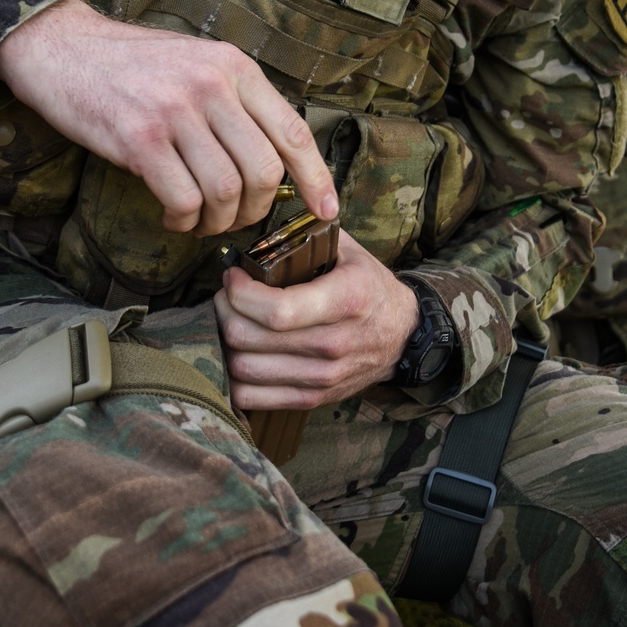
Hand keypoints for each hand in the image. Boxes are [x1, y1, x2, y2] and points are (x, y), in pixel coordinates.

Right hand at [0, 0, 336, 236]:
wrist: (64, 48)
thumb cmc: (134, 64)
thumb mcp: (199, 62)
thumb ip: (236, 101)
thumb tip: (273, 159)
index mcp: (235, 66)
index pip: (293, 130)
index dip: (316, 177)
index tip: (327, 210)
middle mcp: (213, 86)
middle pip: (263, 171)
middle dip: (257, 209)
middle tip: (236, 219)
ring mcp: (177, 112)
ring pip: (226, 191)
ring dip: (218, 221)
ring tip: (201, 220)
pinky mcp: (140, 139)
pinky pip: (184, 200)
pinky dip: (184, 220)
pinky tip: (173, 215)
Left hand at [215, 230, 420, 409]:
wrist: (403, 336)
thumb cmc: (370, 288)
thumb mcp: (350, 252)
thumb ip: (309, 235)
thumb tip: (262, 228)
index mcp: (345, 300)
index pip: (276, 310)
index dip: (240, 292)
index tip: (233, 276)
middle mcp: (333, 343)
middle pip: (249, 338)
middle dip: (224, 311)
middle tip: (225, 295)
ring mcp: (322, 376)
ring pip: (244, 370)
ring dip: (223, 343)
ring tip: (229, 321)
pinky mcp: (312, 398)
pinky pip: (252, 398)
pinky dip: (232, 379)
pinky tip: (237, 353)